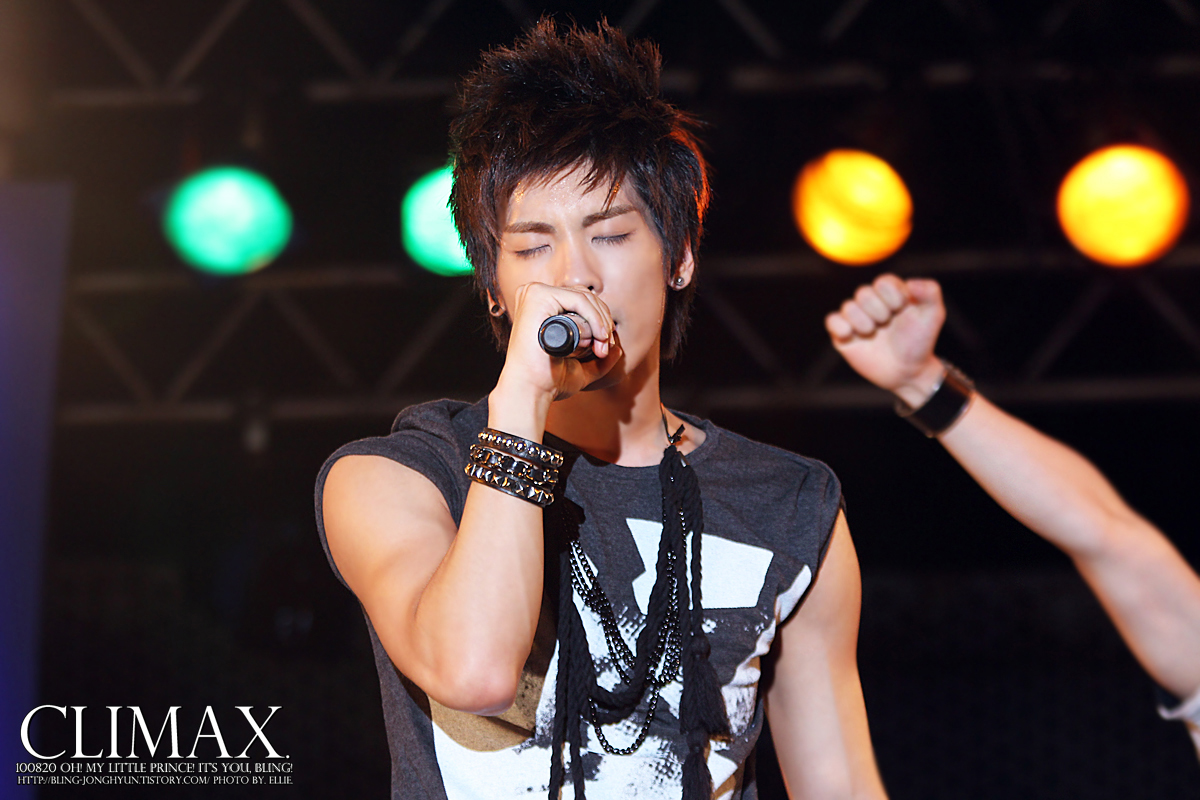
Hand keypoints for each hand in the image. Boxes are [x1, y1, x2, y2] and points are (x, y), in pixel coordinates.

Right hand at [496, 282, 621, 403]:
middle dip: (603, 321)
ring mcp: (534, 293)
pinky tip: (599, 336)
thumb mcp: (579, 369)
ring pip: (584, 297)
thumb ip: (599, 361)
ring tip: (601, 347)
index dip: (600, 320)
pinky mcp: (538, 296)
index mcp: (541, 306)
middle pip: (584, 296)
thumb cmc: (549, 381)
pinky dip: (594, 318)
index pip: (580, 300)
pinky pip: (578, 300)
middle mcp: (534, 294)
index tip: (606, 346)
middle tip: (605, 347)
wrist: (532, 390)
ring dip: (600, 322)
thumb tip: (618, 350)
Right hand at [824, 274, 945, 406]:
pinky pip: (831, 320)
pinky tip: (853, 337)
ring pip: (848, 307)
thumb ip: (930, 291)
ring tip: (874, 334)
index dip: (893, 297)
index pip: (883, 282)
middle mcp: (871, 303)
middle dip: (880, 312)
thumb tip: (910, 283)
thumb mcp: (933, 315)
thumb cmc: (919, 342)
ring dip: (864, 323)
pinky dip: (841, 327)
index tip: (902, 310)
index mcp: (890, 293)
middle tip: (888, 324)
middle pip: (863, 293)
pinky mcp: (842, 334)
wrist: (907, 371)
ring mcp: (856, 318)